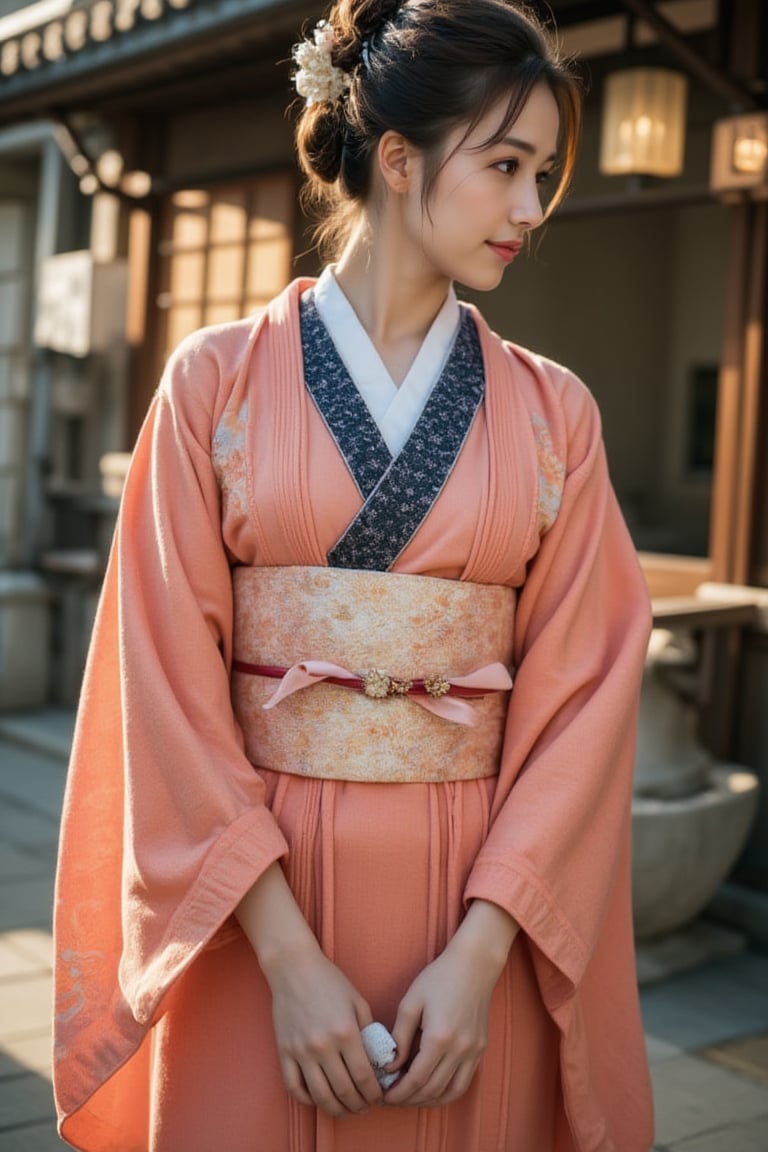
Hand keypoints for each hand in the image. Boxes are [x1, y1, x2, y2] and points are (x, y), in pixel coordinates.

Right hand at [265, 942, 382, 1115]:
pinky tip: (319, 1099)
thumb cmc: (329, 981)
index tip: (379, 1097)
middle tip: (365, 1107)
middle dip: (359, 1105)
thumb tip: (382, 1059)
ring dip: (336, 1109)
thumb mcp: (358, 1001)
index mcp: (345, 1032)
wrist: (293, 967)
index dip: (374, 1093)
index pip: (364, 1076)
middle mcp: (323, 1045)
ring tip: (346, 1109)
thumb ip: (370, 1031)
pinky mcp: (284, 1052)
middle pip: (344, 1090)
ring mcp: (301, 1051)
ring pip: (320, 1096)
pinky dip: (307, 1099)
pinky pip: (294, 1087)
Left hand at [384, 901, 516, 1108]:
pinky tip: (432, 1089)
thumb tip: (390, 1066)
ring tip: (410, 1098)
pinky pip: (464, 1083)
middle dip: (409, 1100)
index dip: (398, 1093)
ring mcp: (473, 1051)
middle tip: (391, 1099)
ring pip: (450, 1092)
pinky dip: (447, 1092)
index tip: (384, 1097)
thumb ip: (399, 1036)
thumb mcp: (411, 1002)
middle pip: (432, 1090)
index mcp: (439, 1037)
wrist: (474, 964)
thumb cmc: (439, 978)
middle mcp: (460, 1049)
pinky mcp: (480, 1049)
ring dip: (428, 1101)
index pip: (416, 1079)